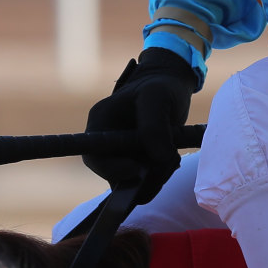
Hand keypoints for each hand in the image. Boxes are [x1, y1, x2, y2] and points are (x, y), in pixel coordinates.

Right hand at [83, 49, 198, 203]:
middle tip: (167, 161)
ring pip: (131, 182)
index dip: (111, 169)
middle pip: (114, 175)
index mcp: (101, 123)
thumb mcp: (157, 97)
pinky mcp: (138, 162)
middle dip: (141, 176)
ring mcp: (122, 154)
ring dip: (155, 176)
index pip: (94, 157)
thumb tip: (159, 157)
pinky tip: (172, 159)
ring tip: (173, 155)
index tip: (137, 169)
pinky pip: (144, 181)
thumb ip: (155, 125)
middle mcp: (108, 142)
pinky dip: (160, 176)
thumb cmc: (161, 86)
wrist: (172, 85)